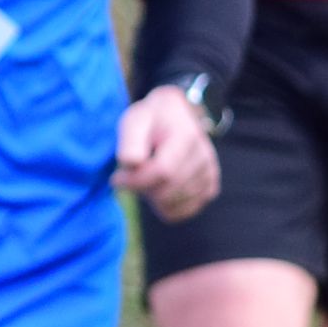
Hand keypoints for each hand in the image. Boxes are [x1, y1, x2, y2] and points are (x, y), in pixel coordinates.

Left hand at [115, 84, 218, 221]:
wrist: (177, 115)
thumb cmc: (150, 120)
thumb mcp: (135, 121)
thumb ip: (131, 141)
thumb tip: (131, 163)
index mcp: (186, 137)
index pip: (164, 171)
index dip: (136, 181)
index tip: (116, 178)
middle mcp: (204, 157)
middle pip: (168, 192)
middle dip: (141, 190)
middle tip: (128, 178)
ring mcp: (210, 174)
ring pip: (174, 205)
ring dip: (152, 199)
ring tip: (145, 178)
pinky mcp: (210, 187)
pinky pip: (184, 211)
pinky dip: (166, 207)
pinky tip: (158, 189)